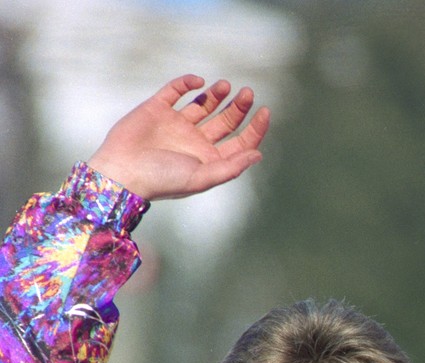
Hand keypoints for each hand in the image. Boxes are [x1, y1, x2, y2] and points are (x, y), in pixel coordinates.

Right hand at [86, 75, 268, 200]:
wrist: (121, 171)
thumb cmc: (161, 180)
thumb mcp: (201, 178)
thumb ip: (231, 168)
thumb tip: (258, 154)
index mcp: (210, 158)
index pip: (241, 141)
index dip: (256, 127)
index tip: (265, 111)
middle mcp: (196, 141)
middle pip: (226, 120)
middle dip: (238, 107)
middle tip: (247, 93)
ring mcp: (176, 124)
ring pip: (203, 104)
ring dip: (216, 94)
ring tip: (226, 86)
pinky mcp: (157, 109)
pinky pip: (175, 91)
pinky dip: (187, 83)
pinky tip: (198, 82)